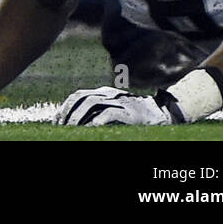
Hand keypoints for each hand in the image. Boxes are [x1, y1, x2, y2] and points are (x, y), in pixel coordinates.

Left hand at [56, 86, 171, 125]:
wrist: (165, 114)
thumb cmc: (137, 117)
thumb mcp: (115, 110)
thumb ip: (98, 110)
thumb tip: (75, 121)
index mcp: (105, 93)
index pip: (79, 95)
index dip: (65, 108)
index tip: (57, 121)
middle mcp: (111, 94)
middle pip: (83, 98)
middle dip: (69, 113)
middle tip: (61, 128)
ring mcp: (121, 102)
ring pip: (92, 104)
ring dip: (78, 117)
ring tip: (71, 130)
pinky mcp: (130, 113)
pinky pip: (109, 115)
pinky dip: (96, 123)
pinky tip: (89, 130)